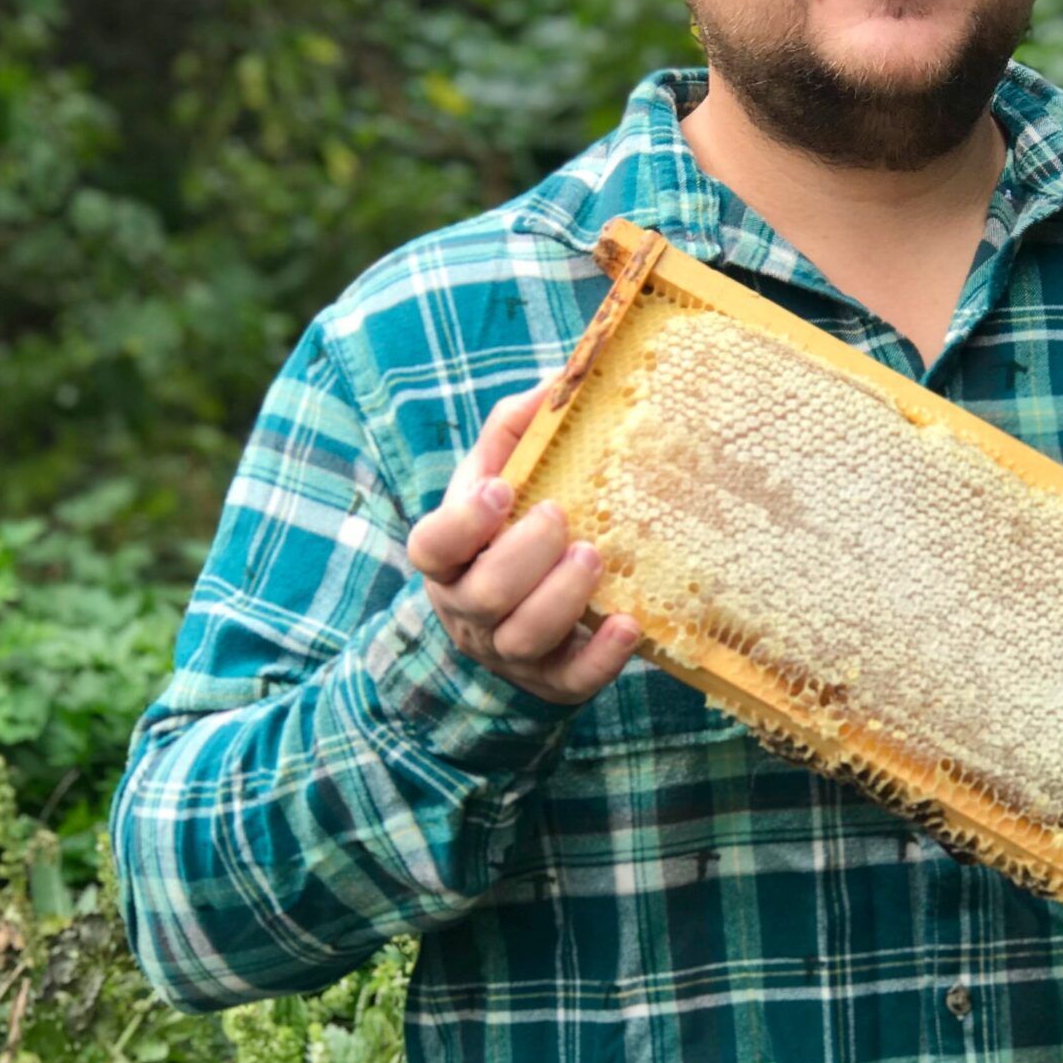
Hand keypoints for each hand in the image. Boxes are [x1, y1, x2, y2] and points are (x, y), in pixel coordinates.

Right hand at [404, 378, 638, 704]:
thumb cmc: (505, 529)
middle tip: (561, 517)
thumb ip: (514, 430)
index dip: (463, 522)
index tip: (502, 489)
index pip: (432, 545)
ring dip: (562, 598)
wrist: (513, 609)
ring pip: (523, 639)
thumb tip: (558, 380)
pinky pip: (571, 682)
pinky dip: (602, 657)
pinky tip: (630, 624)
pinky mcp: (552, 682)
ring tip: (595, 557)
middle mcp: (467, 610)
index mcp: (446, 558)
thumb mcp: (496, 477)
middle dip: (526, 554)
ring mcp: (507, 652)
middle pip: (486, 593)